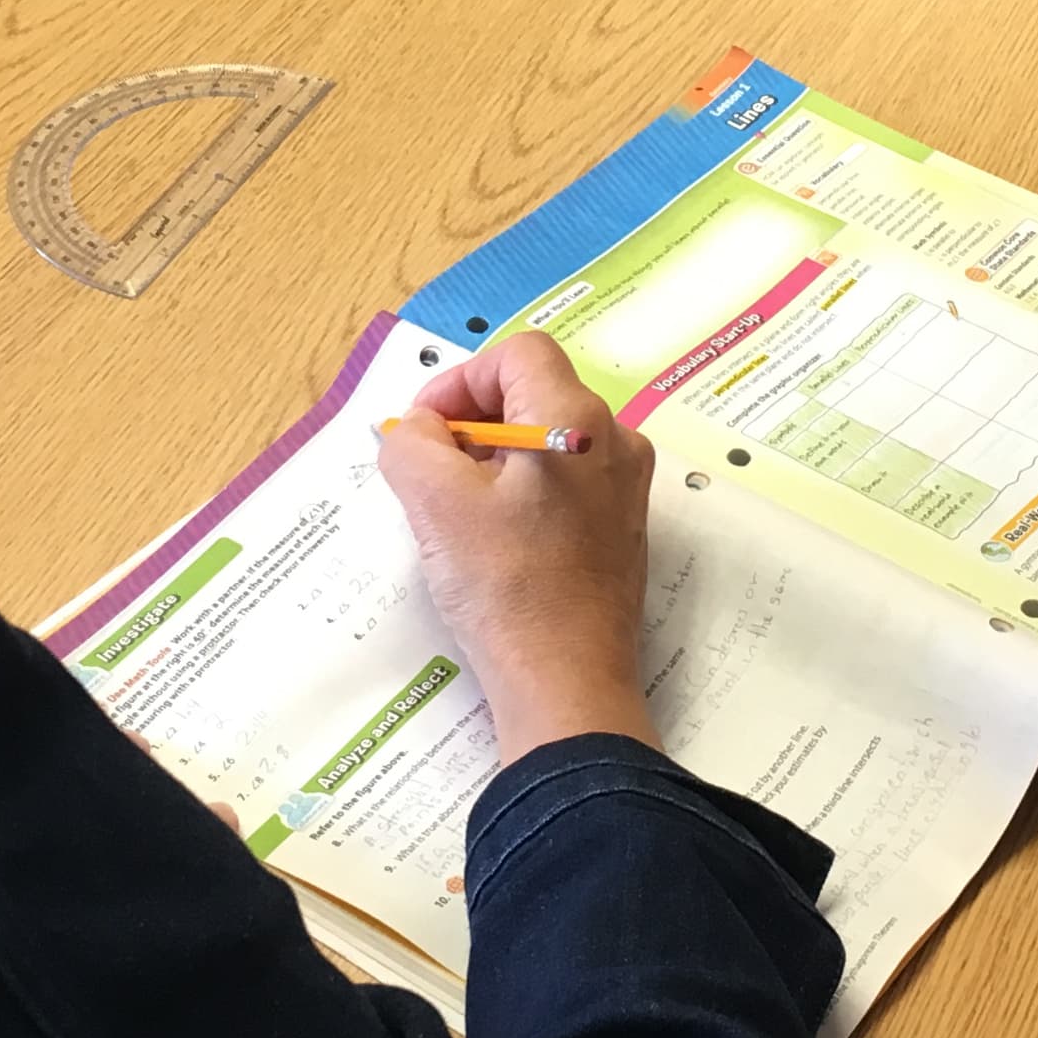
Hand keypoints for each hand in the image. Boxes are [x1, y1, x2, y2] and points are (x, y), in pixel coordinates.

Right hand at [377, 333, 658, 764]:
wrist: (567, 684)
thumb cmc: (505, 587)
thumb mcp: (435, 502)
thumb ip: (413, 442)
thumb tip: (419, 431)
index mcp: (578, 419)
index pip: (518, 353)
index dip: (462, 379)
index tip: (426, 430)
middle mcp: (615, 442)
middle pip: (534, 393)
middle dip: (472, 420)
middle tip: (430, 469)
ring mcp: (624, 489)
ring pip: (548, 440)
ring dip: (493, 458)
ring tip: (454, 510)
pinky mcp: (620, 531)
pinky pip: (565, 482)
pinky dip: (521, 491)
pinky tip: (491, 541)